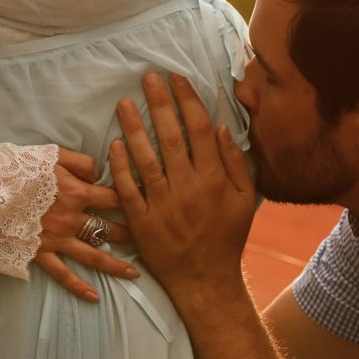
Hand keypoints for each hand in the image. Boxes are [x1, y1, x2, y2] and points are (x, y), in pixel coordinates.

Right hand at [36, 147, 137, 301]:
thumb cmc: (18, 166)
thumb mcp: (53, 154)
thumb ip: (82, 162)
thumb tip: (100, 172)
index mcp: (78, 193)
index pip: (115, 197)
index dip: (134, 198)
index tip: (149, 203)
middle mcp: (72, 219)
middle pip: (110, 228)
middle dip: (132, 234)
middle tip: (149, 241)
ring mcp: (57, 239)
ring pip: (94, 255)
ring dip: (116, 265)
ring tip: (136, 274)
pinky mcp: (39, 253)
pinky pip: (63, 274)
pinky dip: (79, 287)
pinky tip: (95, 298)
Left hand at [110, 73, 255, 299]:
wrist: (206, 281)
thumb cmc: (226, 238)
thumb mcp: (244, 200)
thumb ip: (234, 163)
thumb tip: (221, 128)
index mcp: (214, 179)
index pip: (199, 129)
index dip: (187, 100)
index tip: (177, 79)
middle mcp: (188, 188)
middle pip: (170, 137)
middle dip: (159, 103)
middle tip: (148, 78)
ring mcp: (163, 205)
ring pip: (146, 159)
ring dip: (134, 128)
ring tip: (124, 103)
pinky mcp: (142, 222)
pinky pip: (129, 189)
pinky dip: (121, 166)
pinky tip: (114, 144)